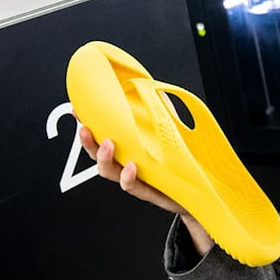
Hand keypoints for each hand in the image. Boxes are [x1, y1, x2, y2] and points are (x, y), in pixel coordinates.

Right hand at [78, 120, 213, 252]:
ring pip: (110, 172)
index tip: (78, 111)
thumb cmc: (183, 159)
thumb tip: (149, 87)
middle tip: (86, 130)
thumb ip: (160, 108)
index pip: (102, 135)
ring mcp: (137, 178)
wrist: (201, 188)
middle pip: (98, 154)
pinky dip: (128, 177)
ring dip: (104, 158)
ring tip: (109, 145)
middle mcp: (129, 163)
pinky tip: (132, 167)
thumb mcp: (171, 128)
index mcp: (130, 148)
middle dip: (88, 142)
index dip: (88, 124)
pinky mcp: (149, 191)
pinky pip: (133, 187)